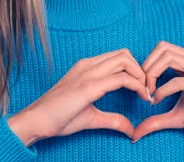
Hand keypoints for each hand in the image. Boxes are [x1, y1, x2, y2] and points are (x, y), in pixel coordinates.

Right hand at [8, 48, 149, 145]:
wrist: (36, 121)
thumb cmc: (58, 117)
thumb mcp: (91, 117)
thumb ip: (112, 120)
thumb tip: (131, 129)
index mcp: (87, 68)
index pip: (119, 57)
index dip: (135, 70)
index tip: (143, 89)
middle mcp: (88, 65)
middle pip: (125, 54)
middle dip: (142, 70)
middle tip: (147, 89)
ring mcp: (88, 74)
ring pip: (125, 60)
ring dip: (141, 75)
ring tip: (146, 93)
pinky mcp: (88, 87)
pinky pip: (120, 78)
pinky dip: (136, 85)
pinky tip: (141, 97)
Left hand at [132, 41, 183, 142]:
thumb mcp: (177, 116)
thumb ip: (157, 120)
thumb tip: (136, 134)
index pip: (162, 48)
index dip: (147, 64)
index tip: (142, 86)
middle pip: (163, 48)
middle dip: (147, 67)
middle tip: (143, 88)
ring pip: (169, 57)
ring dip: (153, 74)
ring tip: (150, 93)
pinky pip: (180, 80)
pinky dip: (164, 90)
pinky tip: (158, 100)